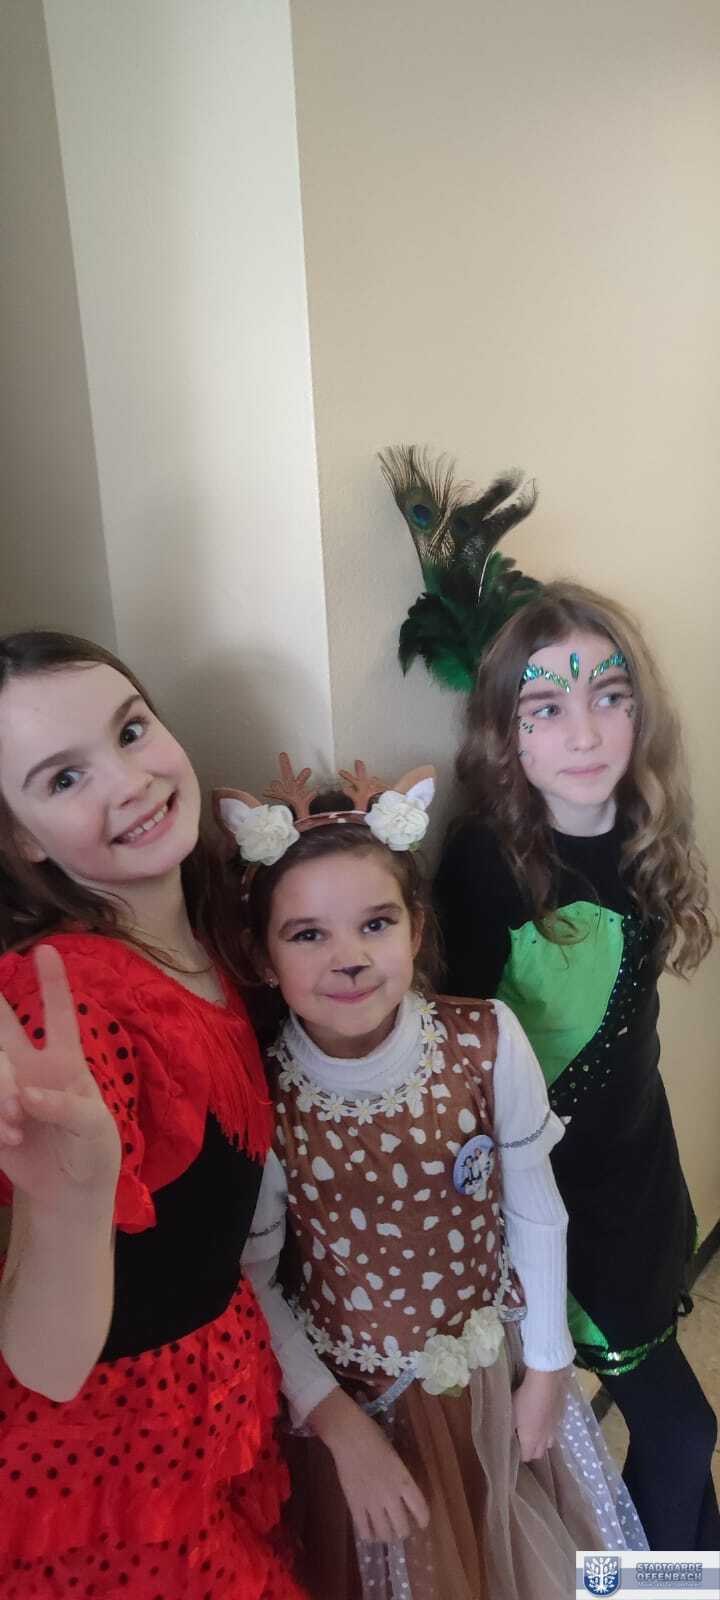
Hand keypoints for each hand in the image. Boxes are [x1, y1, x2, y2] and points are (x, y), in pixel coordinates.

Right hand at [0, 946, 120, 1218]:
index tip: (46, 950)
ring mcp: (8, 1091)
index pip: (57, 1014)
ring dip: (1, 1095)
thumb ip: (64, 1106)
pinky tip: (10, 1142)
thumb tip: (26, 1095)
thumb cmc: (93, 1151)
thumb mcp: (94, 1128)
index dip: (52, 982)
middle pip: (5, 1027)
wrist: (70, 1192)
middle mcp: (31, 1068)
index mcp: (65, 1062)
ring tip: (17, 1128)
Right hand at [308, 1388, 429, 1542]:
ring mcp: (371, 1501)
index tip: (422, 1524)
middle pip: (402, 1527)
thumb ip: (399, 1477)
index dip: (423, 1520)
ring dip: (386, 1536)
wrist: (349, 1435)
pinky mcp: (354, 1504)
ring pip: (384, 1532)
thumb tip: (400, 1493)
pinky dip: (368, 1535)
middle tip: (400, 1529)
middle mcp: (390, 1495)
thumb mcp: (395, 1458)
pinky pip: (363, 1529)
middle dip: (403, 1531)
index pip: (420, 1509)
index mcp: (404, 1480)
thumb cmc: (373, 1438)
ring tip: (386, 1534)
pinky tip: (369, 1535)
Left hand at [512, 1366, 566, 1460]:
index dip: (519, 1455)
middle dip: (531, 1450)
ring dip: (542, 1441)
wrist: (547, 1382)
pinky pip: (555, 1428)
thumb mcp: (510, 1413)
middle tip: (522, 1440)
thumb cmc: (525, 1399)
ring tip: (534, 1430)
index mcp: (531, 1440)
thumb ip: (508, 1429)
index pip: (527, 1457)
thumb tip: (507, 1438)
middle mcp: (545, 1438)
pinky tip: (544, 1416)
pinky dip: (549, 1427)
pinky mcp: (561, 1416)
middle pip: (539, 1453)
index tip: (513, 1448)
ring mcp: (555, 1428)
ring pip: (549, 1442)